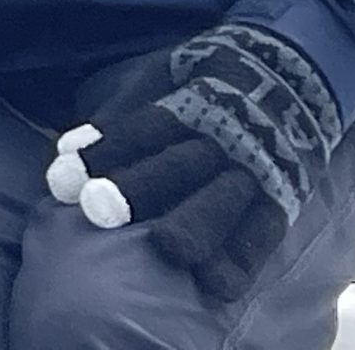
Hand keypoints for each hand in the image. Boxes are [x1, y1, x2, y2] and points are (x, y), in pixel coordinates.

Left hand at [45, 23, 342, 301]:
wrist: (290, 70)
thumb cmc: (203, 76)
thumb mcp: (161, 73)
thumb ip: (119, 110)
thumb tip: (66, 149)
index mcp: (189, 103)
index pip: (142, 130)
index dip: (105, 153)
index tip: (64, 180)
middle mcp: (221, 137)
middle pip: (178, 166)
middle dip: (139, 188)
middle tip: (98, 210)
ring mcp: (254, 169)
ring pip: (223, 200)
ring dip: (195, 225)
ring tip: (167, 249)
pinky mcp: (281, 198)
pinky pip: (262, 232)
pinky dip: (242, 259)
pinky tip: (216, 284)